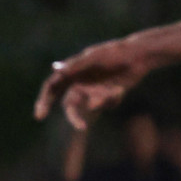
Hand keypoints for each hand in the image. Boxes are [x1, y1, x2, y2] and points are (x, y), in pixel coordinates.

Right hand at [35, 37, 149, 129]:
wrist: (140, 55)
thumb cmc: (114, 53)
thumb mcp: (94, 57)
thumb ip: (75, 65)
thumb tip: (55, 69)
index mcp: (72, 72)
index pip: (52, 88)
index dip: (43, 101)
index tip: (40, 115)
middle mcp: (80, 83)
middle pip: (69, 104)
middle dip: (74, 116)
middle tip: (82, 127)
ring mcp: (94, 90)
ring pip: (92, 105)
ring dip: (104, 100)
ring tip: (117, 89)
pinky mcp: (108, 95)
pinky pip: (106, 105)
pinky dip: (113, 99)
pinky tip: (121, 89)